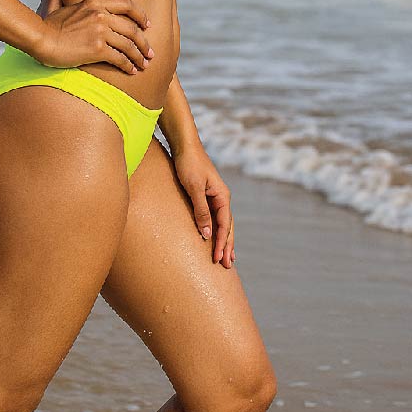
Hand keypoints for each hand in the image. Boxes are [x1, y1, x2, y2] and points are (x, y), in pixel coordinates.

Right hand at [32, 0, 153, 75]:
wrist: (40, 40)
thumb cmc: (45, 26)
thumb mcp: (55, 7)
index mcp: (94, 2)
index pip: (127, 4)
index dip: (140, 15)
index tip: (147, 25)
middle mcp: (100, 14)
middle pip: (132, 28)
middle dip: (144, 43)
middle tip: (150, 53)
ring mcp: (100, 31)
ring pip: (129, 45)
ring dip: (139, 57)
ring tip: (144, 65)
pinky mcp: (97, 49)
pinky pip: (120, 58)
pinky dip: (128, 65)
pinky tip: (131, 71)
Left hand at [172, 144, 235, 267]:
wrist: (184, 145)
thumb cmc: (188, 164)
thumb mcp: (193, 188)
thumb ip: (201, 211)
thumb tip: (206, 235)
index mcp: (222, 196)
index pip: (224, 225)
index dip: (221, 243)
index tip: (217, 259)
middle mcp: (222, 197)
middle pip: (227, 226)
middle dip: (227, 246)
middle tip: (226, 266)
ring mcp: (215, 196)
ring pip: (222, 223)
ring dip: (224, 240)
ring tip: (227, 258)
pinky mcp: (206, 195)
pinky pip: (214, 217)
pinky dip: (216, 229)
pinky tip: (213, 237)